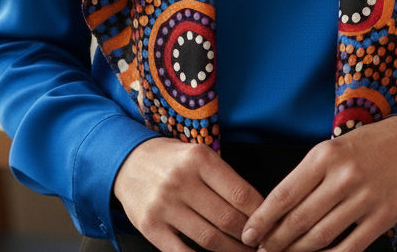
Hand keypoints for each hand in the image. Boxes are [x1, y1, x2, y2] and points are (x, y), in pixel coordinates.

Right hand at [113, 137, 264, 251]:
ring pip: (209, 239)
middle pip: (227, 218)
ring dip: (231, 251)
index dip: (259, 215)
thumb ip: (223, 178)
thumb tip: (255, 209)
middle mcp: (182, 180)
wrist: (127, 161)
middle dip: (248, 237)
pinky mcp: (150, 226)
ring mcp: (164, 205)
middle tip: (261, 245)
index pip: (240, 193)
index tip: (269, 225)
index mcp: (199, 158)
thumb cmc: (170, 159)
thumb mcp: (198, 155)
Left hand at [240, 116, 396, 251]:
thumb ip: (308, 175)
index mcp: (325, 155)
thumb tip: (279, 209)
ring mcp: (364, 199)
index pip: (284, 194)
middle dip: (276, 241)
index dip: (263, 219)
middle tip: (262, 250)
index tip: (249, 233)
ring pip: (321, 237)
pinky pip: (349, 248)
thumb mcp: (333, 148)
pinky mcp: (382, 218)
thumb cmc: (367, 145)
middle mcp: (343, 177)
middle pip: (299, 220)